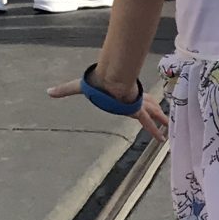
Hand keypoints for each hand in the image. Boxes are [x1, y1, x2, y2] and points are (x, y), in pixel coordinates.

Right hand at [48, 74, 167, 142]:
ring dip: (161, 118)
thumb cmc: (97, 82)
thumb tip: (49, 92)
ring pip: (153, 112)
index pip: (130, 95)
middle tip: (162, 114)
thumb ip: (65, 90)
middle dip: (154, 107)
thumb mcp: (80, 86)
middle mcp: (132, 97)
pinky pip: (149, 123)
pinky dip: (156, 131)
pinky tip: (163, 139)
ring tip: (169, 127)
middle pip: (146, 102)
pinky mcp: (138, 111)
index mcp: (121, 91)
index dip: (134, 97)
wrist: (110, 80)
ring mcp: (137, 103)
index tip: (138, 100)